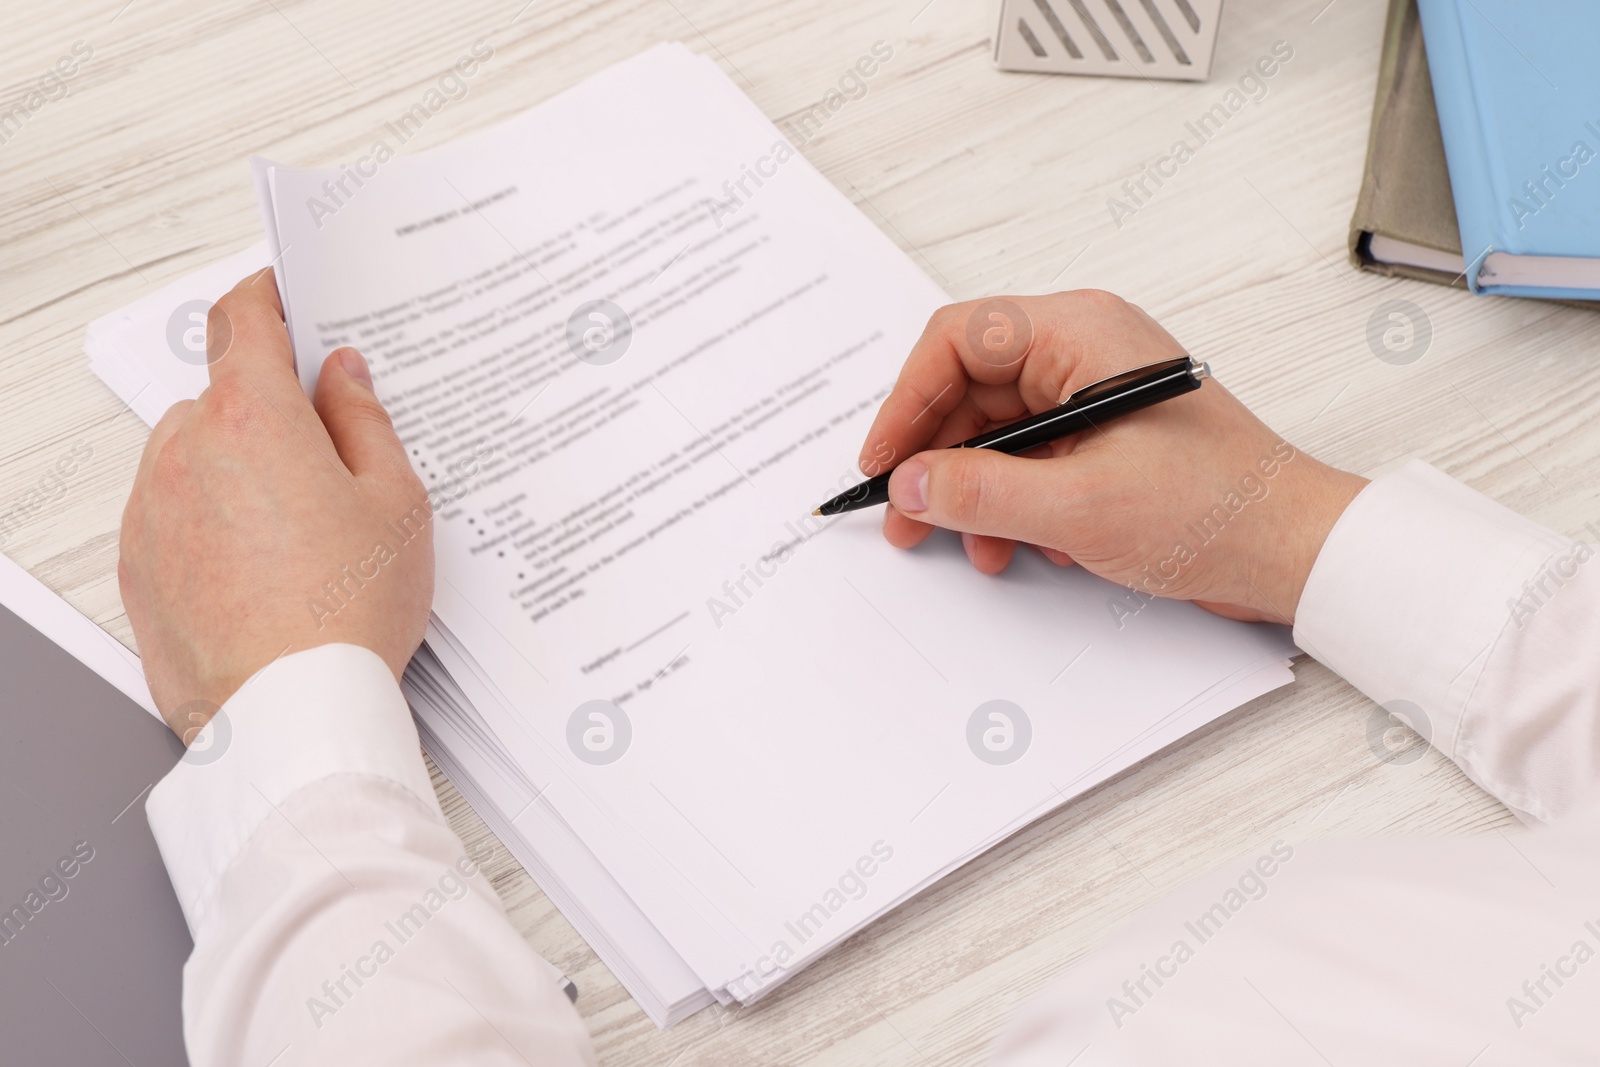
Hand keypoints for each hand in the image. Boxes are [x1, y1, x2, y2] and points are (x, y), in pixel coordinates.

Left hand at [119, 270, 432, 740]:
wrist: (287, 715)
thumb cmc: (347, 613)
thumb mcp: (396, 505)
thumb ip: (365, 422)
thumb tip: (343, 377)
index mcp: (254, 418)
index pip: (242, 319)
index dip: (266, 296)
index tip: (283, 295)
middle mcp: (187, 451)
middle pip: (222, 394)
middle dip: (270, 408)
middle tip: (329, 452)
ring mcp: (152, 509)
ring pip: (194, 454)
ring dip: (236, 465)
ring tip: (301, 528)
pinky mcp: (137, 565)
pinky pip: (173, 513)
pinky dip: (210, 519)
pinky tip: (266, 566)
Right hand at [859, 291, 1365, 624]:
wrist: (1293, 551)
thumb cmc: (1217, 509)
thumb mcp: (1077, 508)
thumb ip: (979, 494)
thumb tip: (908, 484)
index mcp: (1081, 334)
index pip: (957, 341)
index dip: (907, 402)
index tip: (884, 463)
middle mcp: (1084, 352)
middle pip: (969, 389)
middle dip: (935, 460)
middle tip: (905, 517)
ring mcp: (1093, 396)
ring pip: (995, 432)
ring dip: (973, 494)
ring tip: (971, 547)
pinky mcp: (1102, 439)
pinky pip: (1028, 459)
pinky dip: (1011, 504)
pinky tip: (1024, 546)